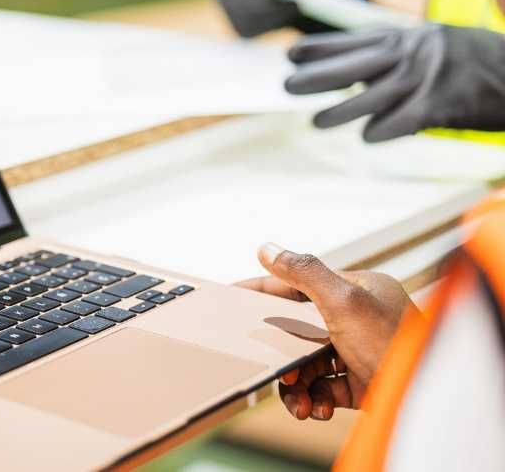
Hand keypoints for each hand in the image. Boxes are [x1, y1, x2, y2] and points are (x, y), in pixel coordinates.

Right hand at [236, 243, 418, 420]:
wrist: (425, 395)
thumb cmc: (392, 341)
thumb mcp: (343, 300)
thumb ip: (303, 272)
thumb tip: (267, 248)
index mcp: (358, 290)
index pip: (300, 283)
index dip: (265, 289)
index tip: (232, 296)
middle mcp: (358, 319)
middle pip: (299, 330)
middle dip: (282, 353)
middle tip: (272, 367)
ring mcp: (358, 353)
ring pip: (308, 363)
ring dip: (297, 384)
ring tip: (298, 402)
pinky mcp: (360, 384)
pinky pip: (323, 389)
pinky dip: (315, 399)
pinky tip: (316, 408)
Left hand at [286, 23, 504, 141]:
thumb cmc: (486, 62)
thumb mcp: (444, 43)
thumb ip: (405, 53)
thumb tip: (363, 69)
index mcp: (413, 37)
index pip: (357, 40)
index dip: (322, 48)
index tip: (291, 53)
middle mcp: (415, 54)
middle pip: (355, 66)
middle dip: (318, 77)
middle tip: (286, 85)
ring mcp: (427, 79)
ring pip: (371, 97)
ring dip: (340, 112)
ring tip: (315, 122)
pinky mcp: (441, 105)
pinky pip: (400, 122)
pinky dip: (382, 131)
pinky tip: (368, 136)